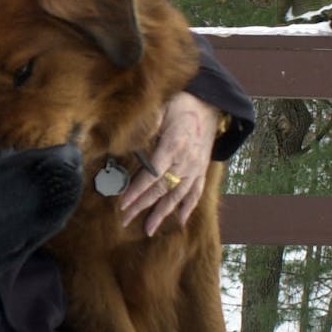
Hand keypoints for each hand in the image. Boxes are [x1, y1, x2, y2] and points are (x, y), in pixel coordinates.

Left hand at [120, 91, 219, 236]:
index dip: (137, 190)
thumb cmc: (179, 104)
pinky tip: (179, 221)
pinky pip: (196, 192)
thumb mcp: (161, 108)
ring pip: (178, 195)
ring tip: (148, 229)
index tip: (123, 204)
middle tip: (125, 220)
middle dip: (142, 206)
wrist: (209, 102)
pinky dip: (188, 207)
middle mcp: (186, 161)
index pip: (152, 174)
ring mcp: (196, 167)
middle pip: (162, 189)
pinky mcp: (202, 169)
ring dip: (162, 213)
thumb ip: (147, 125)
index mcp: (173, 146)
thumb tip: (126, 137)